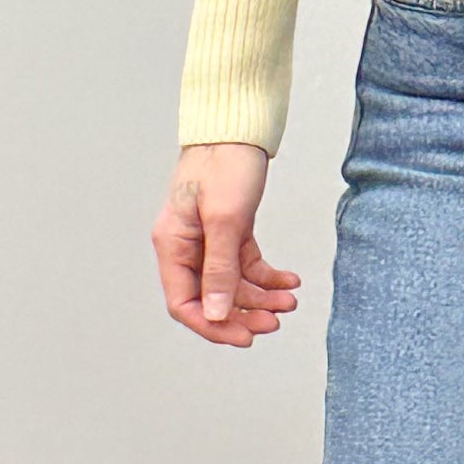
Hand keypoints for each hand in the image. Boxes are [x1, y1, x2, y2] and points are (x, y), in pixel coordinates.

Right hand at [153, 143, 302, 346]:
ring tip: (290, 301)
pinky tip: (290, 280)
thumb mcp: (224, 219)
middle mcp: (187, 247)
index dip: (213, 326)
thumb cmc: (224, 163)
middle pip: (212, 298)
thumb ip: (220, 269)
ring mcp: (209, 240)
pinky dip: (268, 276)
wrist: (238, 127)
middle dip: (243, 314)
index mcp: (173, 245)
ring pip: (233, 284)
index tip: (245, 337)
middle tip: (275, 323)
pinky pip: (246, 265)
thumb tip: (217, 315)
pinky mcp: (230, 230)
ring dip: (261, 297)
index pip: (184, 303)